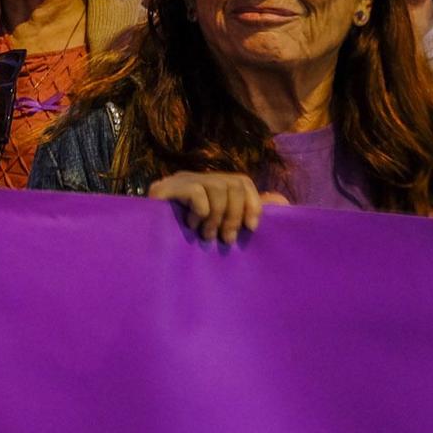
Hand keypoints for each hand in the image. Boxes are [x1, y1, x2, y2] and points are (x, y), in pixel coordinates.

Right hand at [147, 172, 288, 243]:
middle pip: (231, 183)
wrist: (151, 254)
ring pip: (217, 187)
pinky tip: (190, 225)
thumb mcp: (225, 228)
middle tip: (225, 239)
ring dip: (217, 217)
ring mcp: (178, 181)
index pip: (241, 180)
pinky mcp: (163, 189)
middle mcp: (195, 178)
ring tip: (206, 234)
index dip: (252, 202)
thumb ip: (248, 214)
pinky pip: (197, 193)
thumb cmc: (190, 243)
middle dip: (234, 215)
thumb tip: (280, 201)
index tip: (251, 228)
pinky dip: (201, 212)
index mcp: (210, 186)